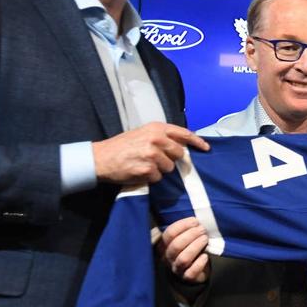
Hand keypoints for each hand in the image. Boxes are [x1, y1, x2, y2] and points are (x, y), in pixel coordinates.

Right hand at [93, 122, 208, 184]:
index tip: (206, 148)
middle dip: (171, 159)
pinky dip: (151, 178)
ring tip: (144, 164)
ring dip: (159, 170)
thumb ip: (162, 137)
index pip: (184, 134)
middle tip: (156, 160)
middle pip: (179, 154)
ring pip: (169, 168)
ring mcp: (152, 155)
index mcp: (156, 128)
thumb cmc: (121, 146)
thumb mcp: (142, 133)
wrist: (100, 158)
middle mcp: (156, 139)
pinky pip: (158, 178)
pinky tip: (139, 172)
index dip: (197, 141)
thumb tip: (182, 145)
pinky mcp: (147, 169)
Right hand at [158, 216, 209, 283]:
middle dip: (191, 235)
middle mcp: (167, 257)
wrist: (193, 270)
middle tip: (202, 229)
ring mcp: (176, 268)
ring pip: (183, 258)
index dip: (182, 225)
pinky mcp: (187, 277)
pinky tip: (205, 256)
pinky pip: (191, 272)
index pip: (168, 234)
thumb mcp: (181, 237)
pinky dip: (199, 263)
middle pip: (176, 245)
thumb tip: (194, 218)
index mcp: (163, 245)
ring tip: (205, 239)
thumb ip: (182, 229)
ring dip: (195, 246)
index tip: (195, 221)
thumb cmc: (188, 248)